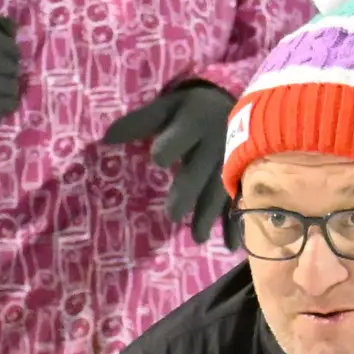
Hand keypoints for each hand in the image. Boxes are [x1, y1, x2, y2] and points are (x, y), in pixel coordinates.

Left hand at [102, 81, 233, 241]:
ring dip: (209, 215)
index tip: (158, 160)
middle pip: (198, 172)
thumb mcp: (169, 107)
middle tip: (172, 215)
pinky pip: (239, 202)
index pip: (176, 140)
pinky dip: (235, 224)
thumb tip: (106, 138)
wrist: (247, 108)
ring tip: (198, 238)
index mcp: (193, 124)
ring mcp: (232, 165)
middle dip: (187, 193)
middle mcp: (214, 146)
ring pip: (219, 192)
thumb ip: (140, 122)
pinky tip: (230, 246)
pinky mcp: (242, 180)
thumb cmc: (195, 110)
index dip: (167, 149)